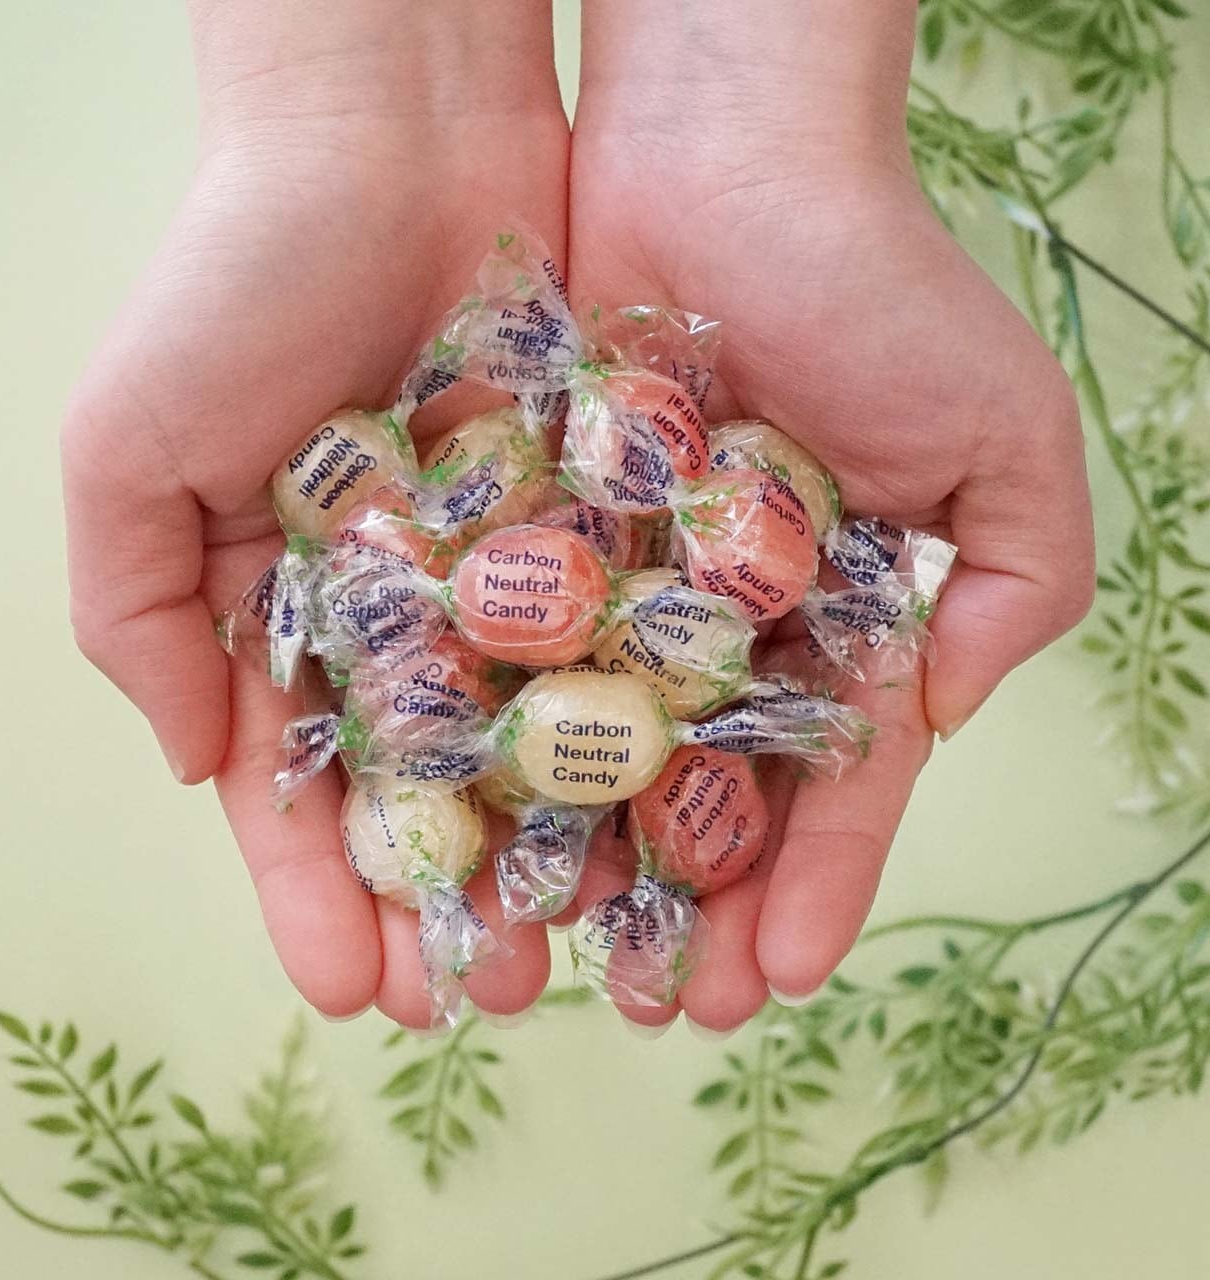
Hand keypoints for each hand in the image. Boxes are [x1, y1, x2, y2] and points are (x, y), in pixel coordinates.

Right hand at [62, 0, 567, 1026]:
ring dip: (571, 849)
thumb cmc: (235, 281)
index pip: (306, 789)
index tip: (357, 990)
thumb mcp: (129, 448)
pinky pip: (633, 641)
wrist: (390, 133)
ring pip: (549, 739)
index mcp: (291, 615)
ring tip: (599, 951)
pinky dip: (652, 730)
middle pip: (440, 789)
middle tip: (502, 1001)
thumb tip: (190, 765)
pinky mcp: (605, 516)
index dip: (323, 893)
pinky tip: (674, 820)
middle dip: (464, 901)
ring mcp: (513, 570)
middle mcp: (410, 609)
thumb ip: (137, 614)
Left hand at [567, 0, 1094, 1029]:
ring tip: (545, 968)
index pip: (824, 779)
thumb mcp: (1001, 437)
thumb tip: (944, 710)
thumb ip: (1019, 581)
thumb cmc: (875, 282)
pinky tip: (463, 837)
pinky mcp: (516, 536)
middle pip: (694, 790)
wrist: (722, 152)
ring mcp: (609, 584)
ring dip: (567, 862)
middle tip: (650, 1011)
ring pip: (584, 752)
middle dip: (678, 905)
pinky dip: (479, 748)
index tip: (780, 975)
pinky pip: (494, 658)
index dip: (811, 880)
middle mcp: (713, 620)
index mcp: (827, 618)